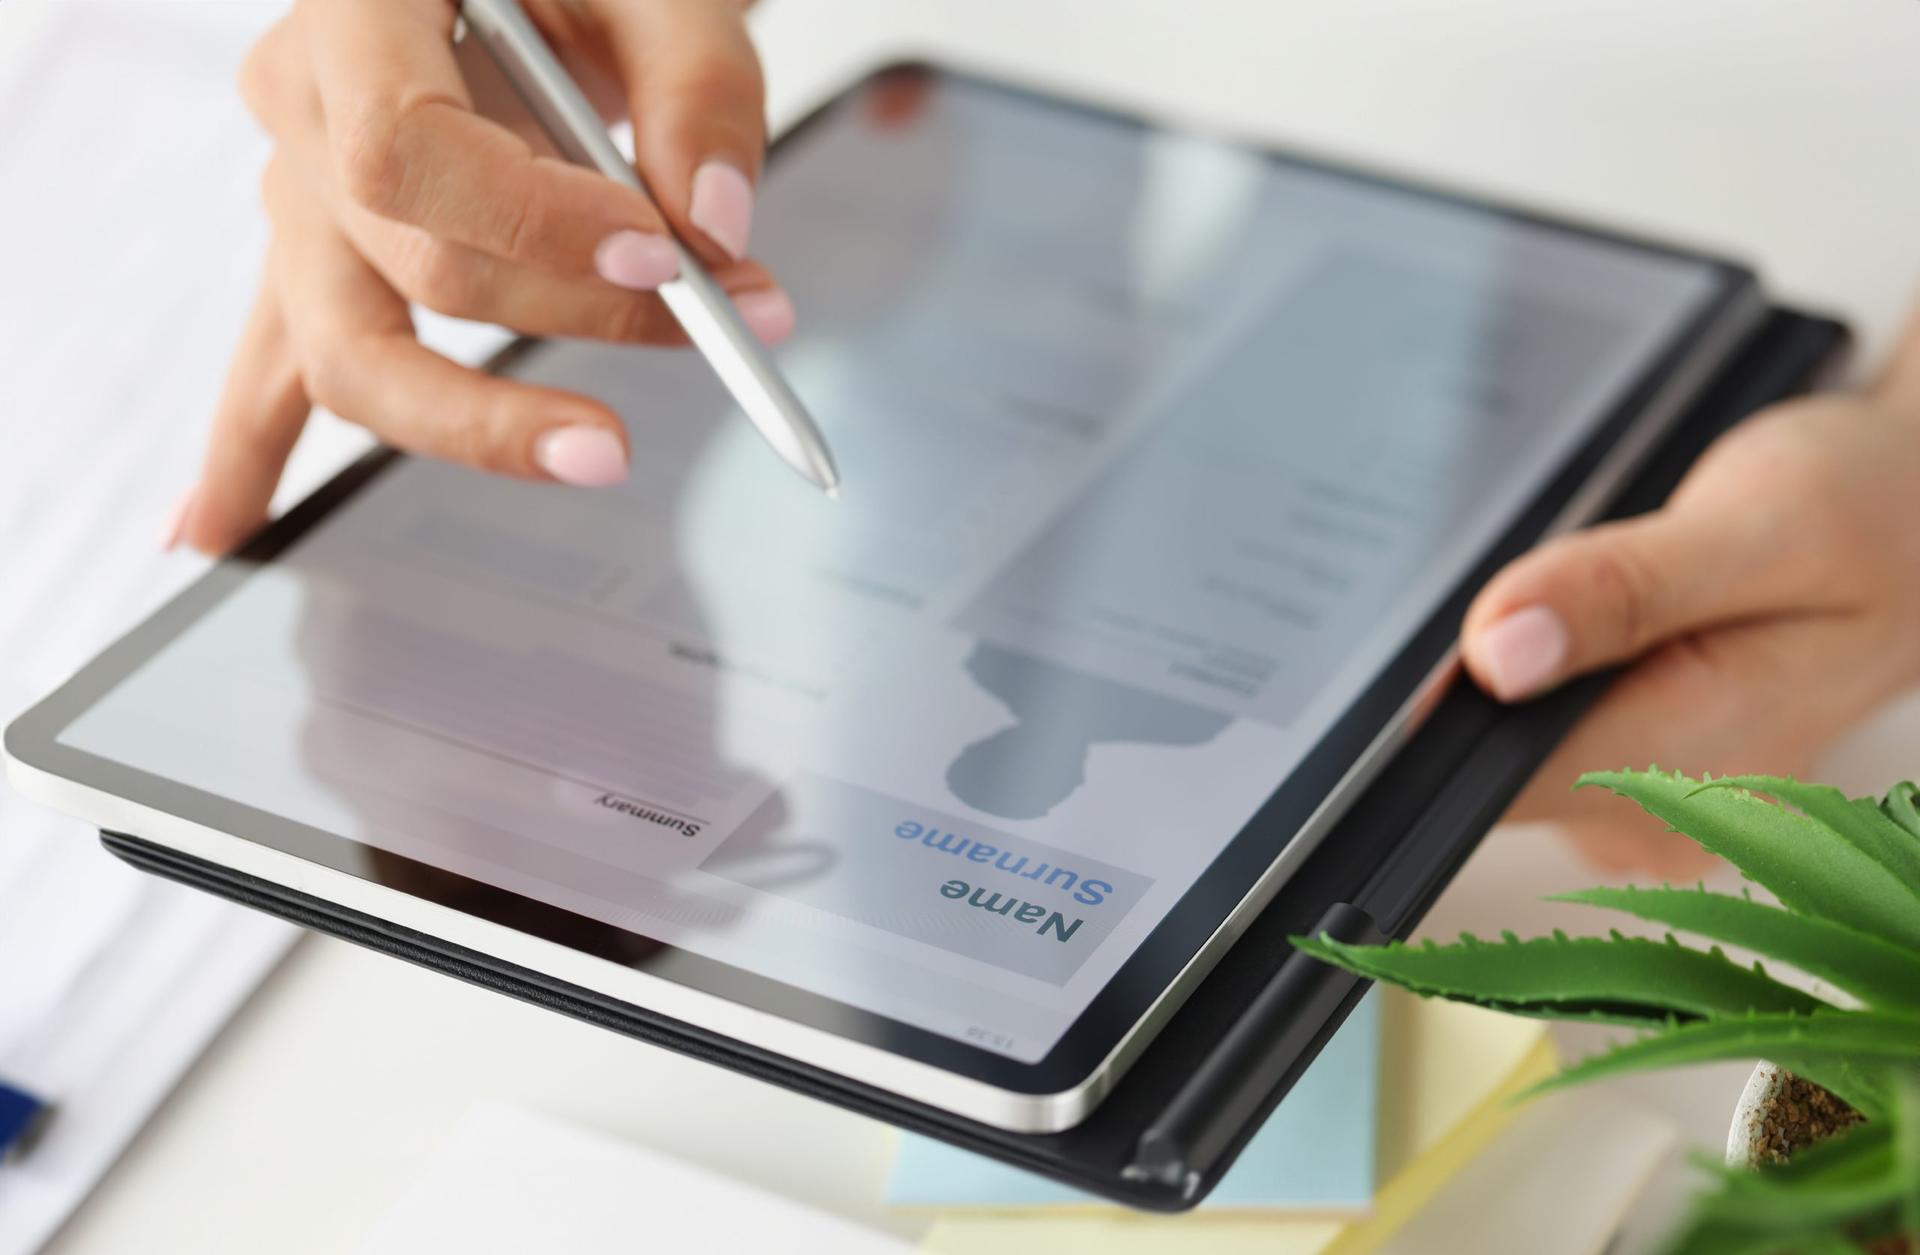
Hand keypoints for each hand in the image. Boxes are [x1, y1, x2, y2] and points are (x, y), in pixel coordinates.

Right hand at [174, 0, 786, 554]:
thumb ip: (699, 86)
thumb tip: (718, 229)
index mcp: (352, 7)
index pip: (406, 151)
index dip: (535, 222)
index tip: (666, 257)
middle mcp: (301, 105)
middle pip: (415, 266)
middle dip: (583, 310)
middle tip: (723, 324)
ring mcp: (300, 195)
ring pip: (349, 352)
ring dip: (481, 423)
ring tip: (603, 454)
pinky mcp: (322, 261)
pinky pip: (271, 368)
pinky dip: (244, 457)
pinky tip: (212, 533)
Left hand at [1463, 306, 1919, 874]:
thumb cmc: (1871, 514)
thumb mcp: (1763, 521)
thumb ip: (1623, 590)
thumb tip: (1495, 654)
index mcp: (1705, 773)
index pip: (1501, 789)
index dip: (1440, 716)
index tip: (1417, 649)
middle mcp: (1672, 819)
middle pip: (1489, 770)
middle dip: (1483, 675)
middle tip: (1548, 583)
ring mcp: (1652, 807)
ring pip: (1503, 748)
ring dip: (1510, 667)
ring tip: (1583, 593)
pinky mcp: (1634, 777)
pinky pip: (1533, 735)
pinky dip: (1537, 673)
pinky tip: (1585, 621)